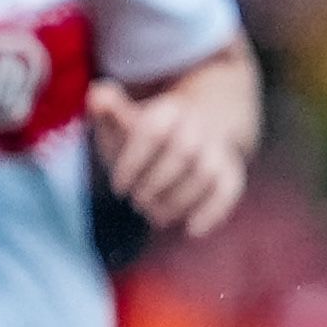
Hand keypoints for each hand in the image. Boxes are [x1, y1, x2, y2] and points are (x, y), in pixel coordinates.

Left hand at [84, 77, 251, 238]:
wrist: (193, 130)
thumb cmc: (145, 135)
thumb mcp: (123, 123)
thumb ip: (107, 112)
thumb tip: (96, 95)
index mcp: (168, 110)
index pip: (153, 131)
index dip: (133, 162)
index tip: (118, 187)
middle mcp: (197, 125)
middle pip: (183, 152)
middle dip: (155, 184)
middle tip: (136, 201)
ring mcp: (216, 148)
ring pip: (205, 174)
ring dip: (177, 201)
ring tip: (154, 214)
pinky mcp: (230, 171)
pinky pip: (229, 189)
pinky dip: (213, 212)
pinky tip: (191, 230)